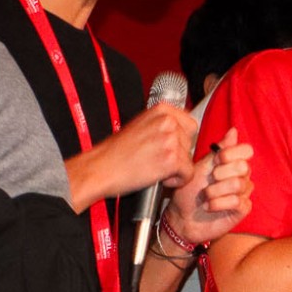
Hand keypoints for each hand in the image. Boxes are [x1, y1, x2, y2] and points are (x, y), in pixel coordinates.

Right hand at [84, 102, 198, 198]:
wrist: (101, 168)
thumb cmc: (116, 152)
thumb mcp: (141, 126)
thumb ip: (162, 125)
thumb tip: (180, 130)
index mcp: (161, 110)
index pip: (190, 124)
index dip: (181, 140)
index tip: (171, 147)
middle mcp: (168, 122)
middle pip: (191, 142)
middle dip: (178, 154)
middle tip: (157, 159)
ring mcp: (171, 140)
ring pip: (189, 159)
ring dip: (176, 168)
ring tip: (155, 167)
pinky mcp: (172, 159)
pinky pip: (188, 174)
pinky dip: (177, 181)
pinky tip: (160, 177)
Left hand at [165, 126, 253, 243]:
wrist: (182, 217)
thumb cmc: (189, 192)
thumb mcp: (200, 167)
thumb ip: (219, 150)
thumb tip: (234, 131)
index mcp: (232, 163)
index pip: (246, 150)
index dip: (232, 153)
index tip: (217, 160)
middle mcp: (241, 177)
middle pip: (243, 167)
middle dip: (221, 173)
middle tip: (209, 180)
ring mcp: (243, 193)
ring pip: (238, 184)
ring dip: (215, 191)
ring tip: (205, 196)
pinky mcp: (243, 209)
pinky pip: (237, 202)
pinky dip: (218, 204)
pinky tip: (209, 206)